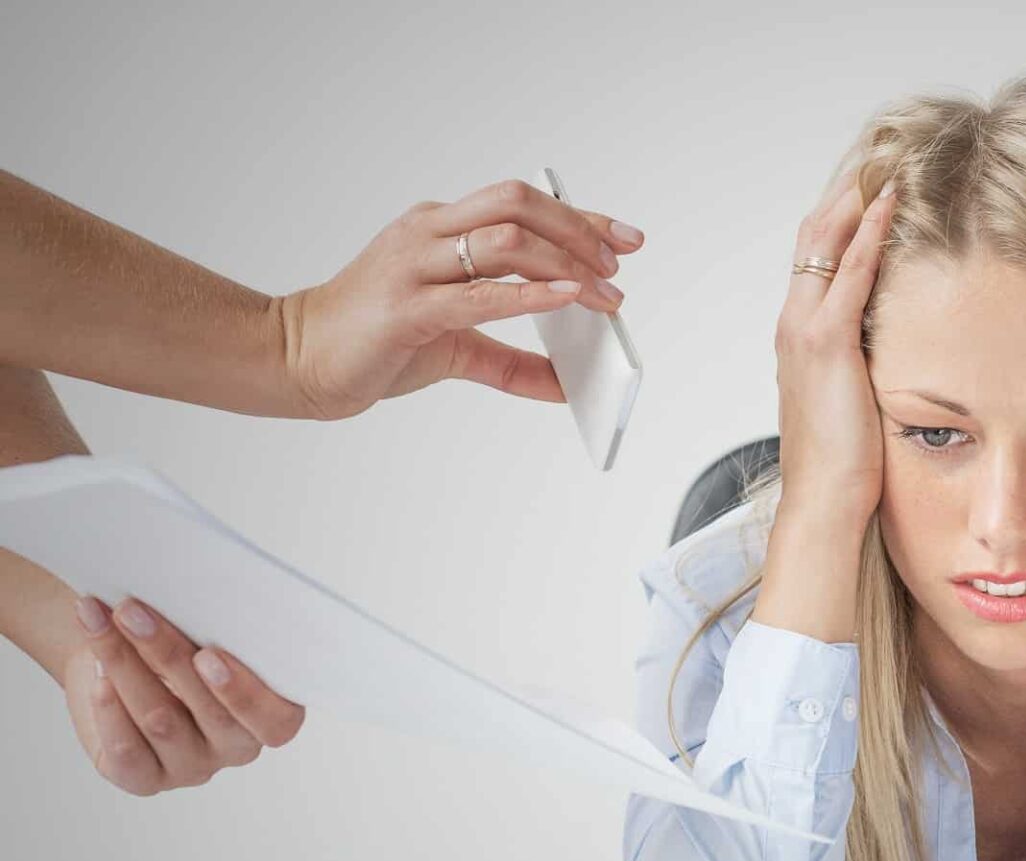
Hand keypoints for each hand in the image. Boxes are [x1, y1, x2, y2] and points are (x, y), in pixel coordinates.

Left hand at [63, 595, 302, 794]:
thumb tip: (193, 601)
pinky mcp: (144, 779)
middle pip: (210, 712)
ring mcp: (191, 767)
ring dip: (125, 666)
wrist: (127, 657)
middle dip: (167, 654)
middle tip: (132, 612)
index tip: (209, 654)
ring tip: (100, 622)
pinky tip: (98, 675)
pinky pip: (127, 752)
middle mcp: (236, 747)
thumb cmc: (180, 642)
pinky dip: (109, 709)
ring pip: (161, 722)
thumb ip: (216, 630)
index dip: (245, 693)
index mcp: (271, 715)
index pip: (277, 721)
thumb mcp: (207, 633)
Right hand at [277, 179, 644, 419]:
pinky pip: (479, 293)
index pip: (520, 204)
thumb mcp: (456, 349)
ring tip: (603, 294)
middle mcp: (427, 234)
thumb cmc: (371, 342)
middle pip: (517, 204)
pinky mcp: (407, 309)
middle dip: (578, 230)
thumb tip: (564, 387)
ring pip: (505, 239)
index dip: (580, 216)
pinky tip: (567, 299)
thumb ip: (512, 364)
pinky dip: (530, 295)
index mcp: (438, 228)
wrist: (297, 359)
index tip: (625, 237)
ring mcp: (414, 266)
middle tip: (617, 266)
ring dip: (566, 264)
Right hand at [770, 174, 897, 520]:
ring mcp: (804, 329)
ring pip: (826, 242)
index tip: (874, 185)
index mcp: (798, 336)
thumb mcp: (854, 401)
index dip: (842, 217)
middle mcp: (793, 323)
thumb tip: (894, 354)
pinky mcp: (825, 342)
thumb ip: (863, 367)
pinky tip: (891, 206)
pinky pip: (850, 273)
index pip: (816, 257)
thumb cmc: (841, 464)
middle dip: (847, 192)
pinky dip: (870, 234)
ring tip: (888, 162)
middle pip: (814, 235)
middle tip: (883, 156)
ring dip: (857, 198)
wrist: (823, 500)